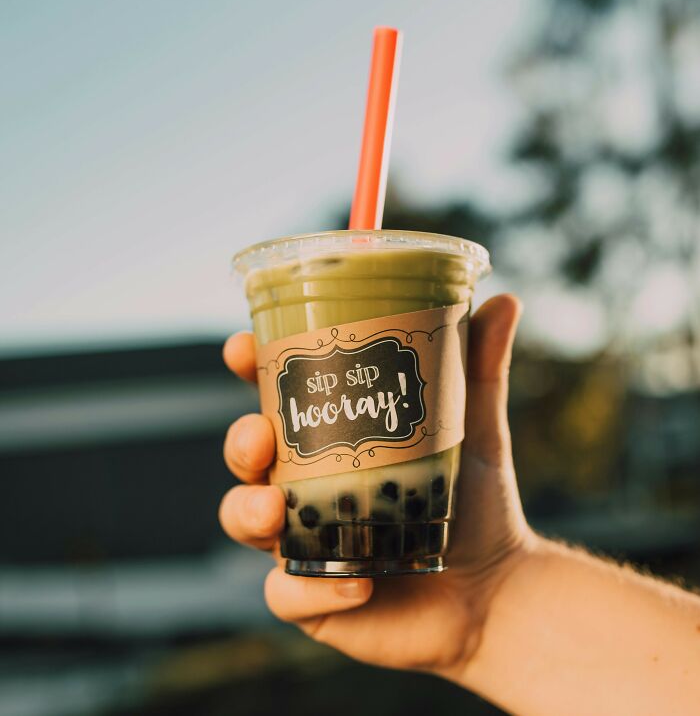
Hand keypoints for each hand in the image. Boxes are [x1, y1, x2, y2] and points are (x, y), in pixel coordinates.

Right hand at [219, 294, 532, 675]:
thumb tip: (504, 300)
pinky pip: (288, 594)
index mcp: (331, 442)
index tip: (241, 349)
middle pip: (248, 457)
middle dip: (240, 441)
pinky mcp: (315, 597)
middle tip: (260, 437)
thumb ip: (481, 370)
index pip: (277, 399)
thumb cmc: (475, 505)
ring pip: (245, 520)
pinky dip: (313, 590)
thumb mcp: (474, 431)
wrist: (495, 589)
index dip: (250, 370)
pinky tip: (357, 583)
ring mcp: (304, 542)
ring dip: (248, 511)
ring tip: (277, 510)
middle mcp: (306, 487)